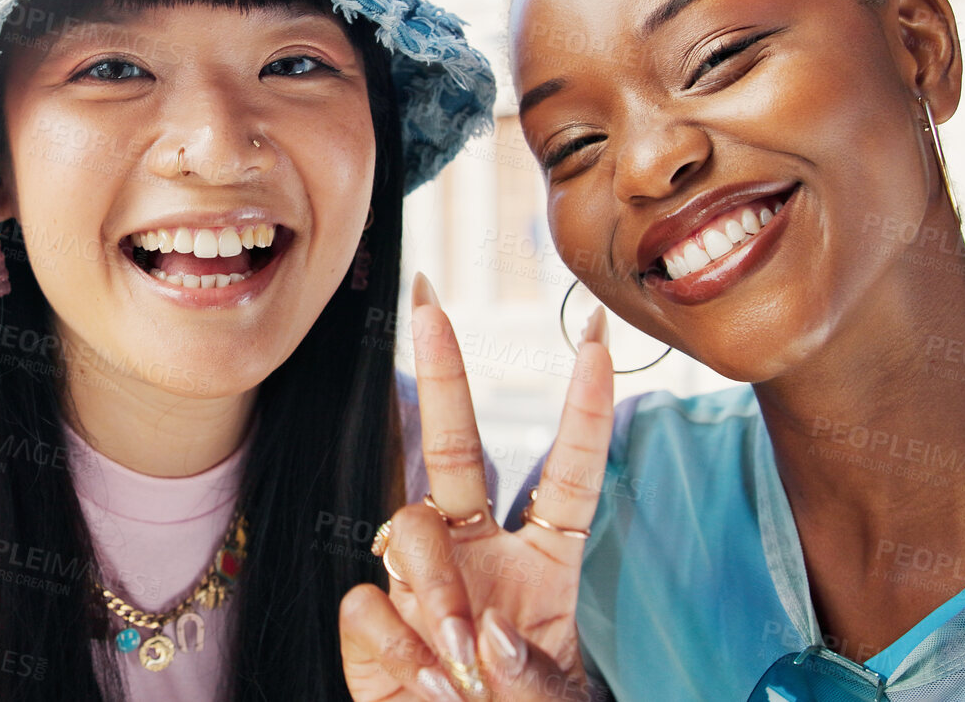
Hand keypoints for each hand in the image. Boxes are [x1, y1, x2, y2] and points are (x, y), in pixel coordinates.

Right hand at [339, 273, 614, 701]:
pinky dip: (394, 645)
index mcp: (545, 565)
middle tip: (429, 301)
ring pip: (410, 528)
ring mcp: (419, 583)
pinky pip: (365, 602)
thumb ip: (532, 677)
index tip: (599, 342)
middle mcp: (477, 556)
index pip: (571, 475)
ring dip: (435, 590)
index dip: (584, 410)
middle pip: (457, 448)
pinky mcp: (368, 622)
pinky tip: (419, 681)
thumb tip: (484, 634)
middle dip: (442, 371)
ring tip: (457, 667)